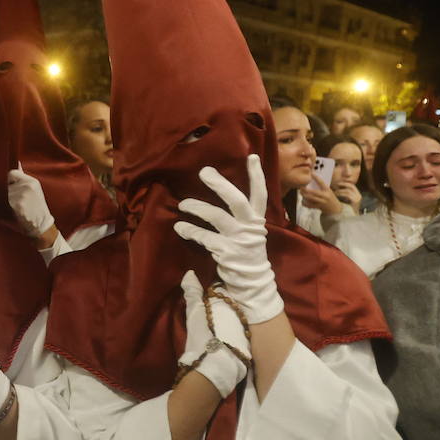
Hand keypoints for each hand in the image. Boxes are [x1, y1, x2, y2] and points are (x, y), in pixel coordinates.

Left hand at [7, 164, 55, 239]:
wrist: (42, 224)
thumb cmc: (36, 207)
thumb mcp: (34, 189)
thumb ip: (23, 176)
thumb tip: (16, 162)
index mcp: (31, 181)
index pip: (12, 173)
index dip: (9, 180)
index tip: (11, 188)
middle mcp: (27, 186)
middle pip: (6, 183)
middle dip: (7, 190)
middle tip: (14, 199)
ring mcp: (22, 195)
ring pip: (5, 193)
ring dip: (6, 199)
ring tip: (15, 206)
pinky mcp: (18, 205)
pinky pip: (5, 202)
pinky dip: (6, 206)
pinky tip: (14, 211)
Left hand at [173, 154, 283, 323]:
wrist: (252, 283)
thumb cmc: (246, 252)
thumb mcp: (249, 231)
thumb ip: (241, 214)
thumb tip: (225, 192)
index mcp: (256, 220)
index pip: (259, 194)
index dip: (256, 175)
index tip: (250, 156)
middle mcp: (250, 227)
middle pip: (236, 200)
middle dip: (220, 184)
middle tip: (204, 171)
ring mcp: (239, 240)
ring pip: (217, 217)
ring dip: (197, 208)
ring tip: (183, 204)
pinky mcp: (226, 252)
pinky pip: (205, 238)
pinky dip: (191, 231)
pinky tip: (180, 227)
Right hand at [177, 271, 247, 397]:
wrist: (215, 366)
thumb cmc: (204, 334)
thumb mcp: (194, 311)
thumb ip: (193, 292)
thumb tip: (190, 273)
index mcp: (231, 306)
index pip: (224, 294)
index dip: (215, 294)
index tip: (207, 295)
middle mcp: (242, 318)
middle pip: (231, 308)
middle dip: (223, 308)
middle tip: (211, 311)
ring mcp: (245, 334)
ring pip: (235, 322)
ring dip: (228, 323)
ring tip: (215, 326)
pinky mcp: (246, 349)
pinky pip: (238, 337)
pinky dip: (231, 337)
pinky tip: (221, 341)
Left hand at [299, 175, 344, 215]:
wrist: (334, 208)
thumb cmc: (329, 197)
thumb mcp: (327, 191)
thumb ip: (321, 187)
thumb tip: (310, 182)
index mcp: (327, 190)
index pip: (321, 182)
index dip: (316, 178)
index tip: (311, 173)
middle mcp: (325, 196)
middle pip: (313, 192)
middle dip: (305, 189)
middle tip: (301, 187)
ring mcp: (322, 202)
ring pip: (310, 198)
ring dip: (304, 195)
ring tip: (301, 193)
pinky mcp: (318, 207)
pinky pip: (309, 205)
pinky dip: (304, 203)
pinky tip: (303, 201)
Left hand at [331, 180, 360, 210]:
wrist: (350, 218)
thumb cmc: (347, 209)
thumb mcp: (347, 200)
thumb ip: (345, 195)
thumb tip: (337, 189)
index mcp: (357, 195)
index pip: (352, 186)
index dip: (346, 183)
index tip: (339, 183)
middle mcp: (358, 196)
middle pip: (351, 186)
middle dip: (343, 184)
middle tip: (337, 184)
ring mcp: (357, 198)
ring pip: (348, 191)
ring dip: (340, 191)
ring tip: (334, 192)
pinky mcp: (355, 201)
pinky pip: (347, 195)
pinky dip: (341, 194)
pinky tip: (336, 195)